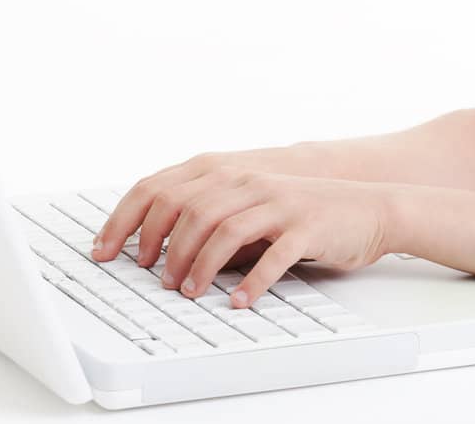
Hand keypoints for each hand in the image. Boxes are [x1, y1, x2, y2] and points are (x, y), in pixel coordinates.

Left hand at [92, 166, 395, 308]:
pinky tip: (239, 300)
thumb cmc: (304, 213)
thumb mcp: (251, 206)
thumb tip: (157, 248)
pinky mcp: (306, 226)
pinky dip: (252, 281)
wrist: (370, 207)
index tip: (104, 249)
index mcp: (228, 173)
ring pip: (225, 230)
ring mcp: (278, 202)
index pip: (160, 187)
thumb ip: (211, 218)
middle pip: (189, 209)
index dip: (126, 219)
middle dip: (162, 246)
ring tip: (190, 292)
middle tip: (155, 278)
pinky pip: (273, 255)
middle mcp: (249, 182)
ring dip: (200, 265)